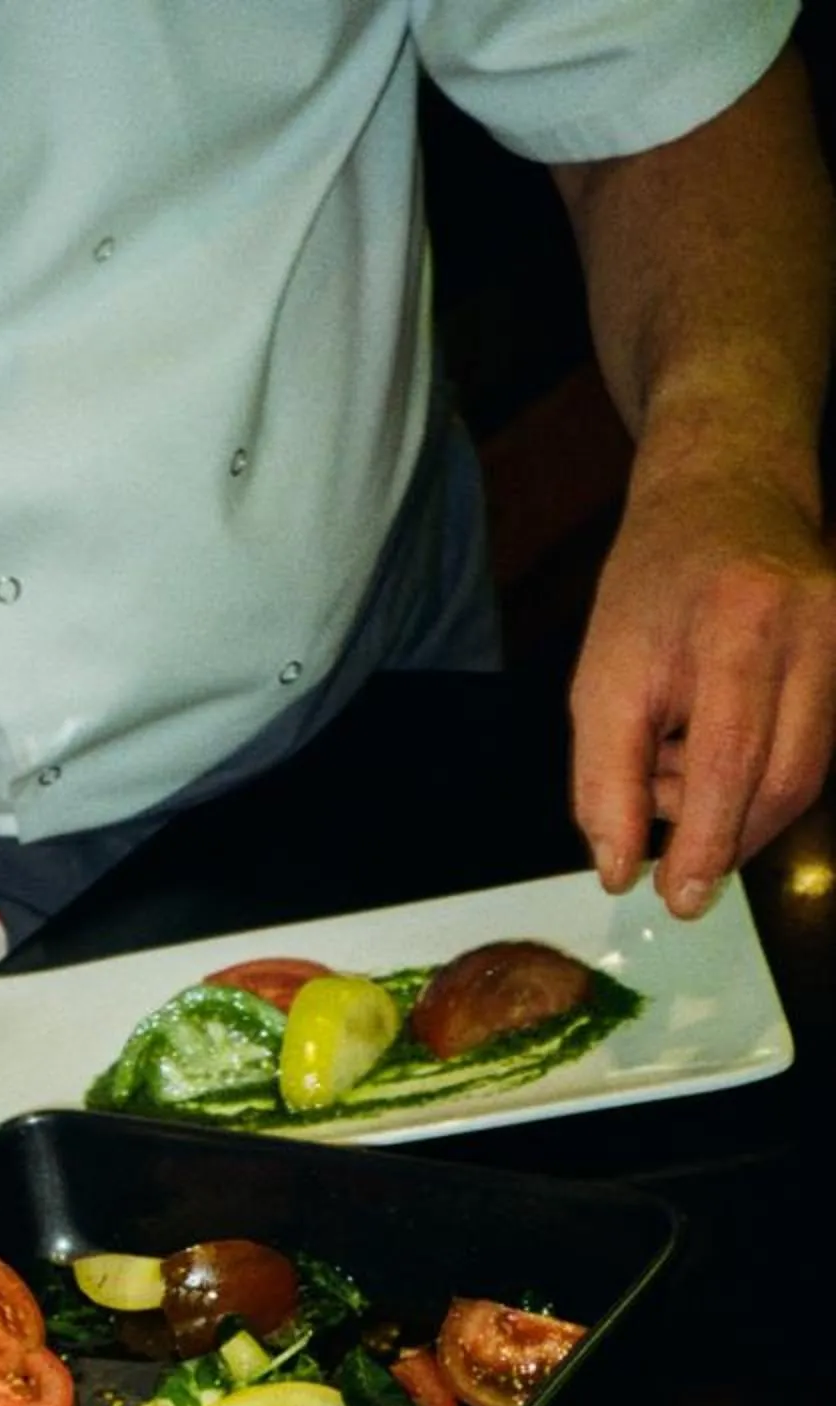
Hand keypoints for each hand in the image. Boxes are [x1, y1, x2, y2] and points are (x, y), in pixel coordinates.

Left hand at [571, 458, 835, 916]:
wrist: (725, 496)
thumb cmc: (651, 590)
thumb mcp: (600, 678)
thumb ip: (604, 780)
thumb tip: (620, 872)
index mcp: (737, 624)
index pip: (731, 758)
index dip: (707, 841)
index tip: (680, 899)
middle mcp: (813, 628)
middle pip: (785, 780)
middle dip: (725, 836)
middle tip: (677, 861)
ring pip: (806, 776)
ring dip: (738, 805)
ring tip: (682, 773)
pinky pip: (814, 751)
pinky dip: (760, 777)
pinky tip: (717, 750)